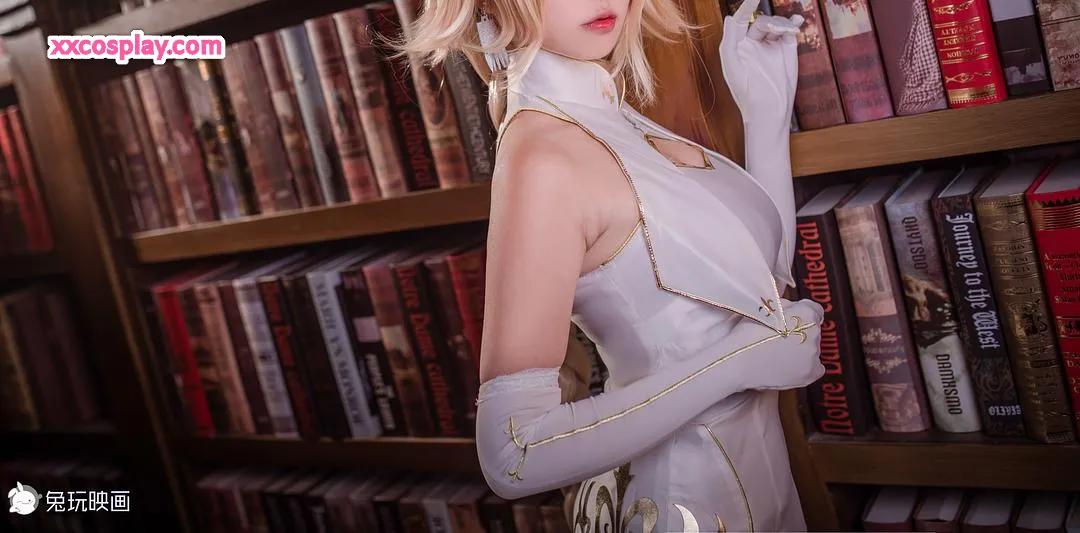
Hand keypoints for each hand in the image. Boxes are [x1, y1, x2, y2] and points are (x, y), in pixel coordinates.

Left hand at [719, 1, 801, 130]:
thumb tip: (728, 16)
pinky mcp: (786, 50)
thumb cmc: (745, 89)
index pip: (740, 20)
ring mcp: (771, 45)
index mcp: (738, 45)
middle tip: (777, 30)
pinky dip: (793, 24)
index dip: (747, 7)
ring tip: (789, 32)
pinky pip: (789, 31)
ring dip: (783, 25)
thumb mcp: (731, 64)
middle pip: (762, 22)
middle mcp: (754, 43)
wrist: (769, 109)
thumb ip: (729, 39)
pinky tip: (797, 22)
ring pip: (777, 25)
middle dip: (771, 23)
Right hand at [731, 298, 824, 391]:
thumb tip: (791, 307)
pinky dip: (804, 368)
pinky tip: (786, 367)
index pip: (815, 310)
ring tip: (777, 356)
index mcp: (805, 313)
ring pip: (811, 349)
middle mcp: (814, 332)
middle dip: (799, 333)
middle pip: (812, 330)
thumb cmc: (746, 334)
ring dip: (800, 351)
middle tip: (779, 340)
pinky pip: (814, 368)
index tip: (792, 322)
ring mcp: (813, 354)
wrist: (737, 361)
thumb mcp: (763, 308)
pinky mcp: (810, 373)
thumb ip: (784, 306)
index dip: (802, 316)